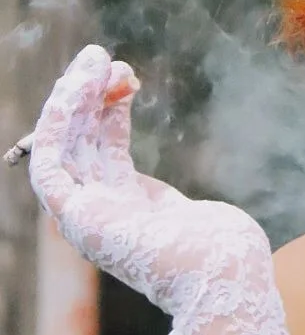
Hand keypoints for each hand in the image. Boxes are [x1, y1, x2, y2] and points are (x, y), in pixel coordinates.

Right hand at [29, 44, 268, 319]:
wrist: (224, 278)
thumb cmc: (225, 253)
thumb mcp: (193, 214)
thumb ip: (168, 202)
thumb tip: (171, 206)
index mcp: (128, 211)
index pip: (103, 152)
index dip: (108, 111)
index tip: (128, 77)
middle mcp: (100, 213)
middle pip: (80, 143)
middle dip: (90, 96)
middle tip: (104, 56)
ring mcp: (84, 216)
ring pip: (62, 143)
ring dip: (73, 96)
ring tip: (95, 56)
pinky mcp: (73, 214)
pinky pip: (49, 158)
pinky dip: (57, 119)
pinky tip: (76, 86)